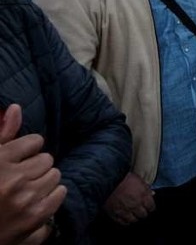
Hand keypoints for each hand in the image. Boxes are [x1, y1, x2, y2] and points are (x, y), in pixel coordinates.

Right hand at [0, 105, 66, 244]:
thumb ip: (2, 134)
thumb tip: (16, 107)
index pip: (34, 141)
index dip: (26, 151)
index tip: (17, 161)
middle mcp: (13, 180)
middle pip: (47, 159)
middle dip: (36, 167)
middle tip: (20, 179)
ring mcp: (26, 201)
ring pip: (55, 176)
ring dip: (44, 182)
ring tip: (26, 191)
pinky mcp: (35, 219)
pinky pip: (60, 196)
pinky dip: (51, 198)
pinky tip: (35, 203)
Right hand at [103, 172, 155, 225]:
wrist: (106, 180)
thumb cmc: (122, 178)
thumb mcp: (138, 179)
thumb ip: (146, 188)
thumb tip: (152, 193)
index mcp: (143, 195)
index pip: (151, 207)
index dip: (150, 207)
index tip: (149, 206)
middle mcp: (135, 205)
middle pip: (143, 215)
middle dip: (143, 212)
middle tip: (141, 210)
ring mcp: (125, 211)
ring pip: (133, 220)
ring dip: (134, 217)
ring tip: (133, 214)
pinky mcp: (115, 214)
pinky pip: (122, 222)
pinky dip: (125, 221)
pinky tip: (125, 218)